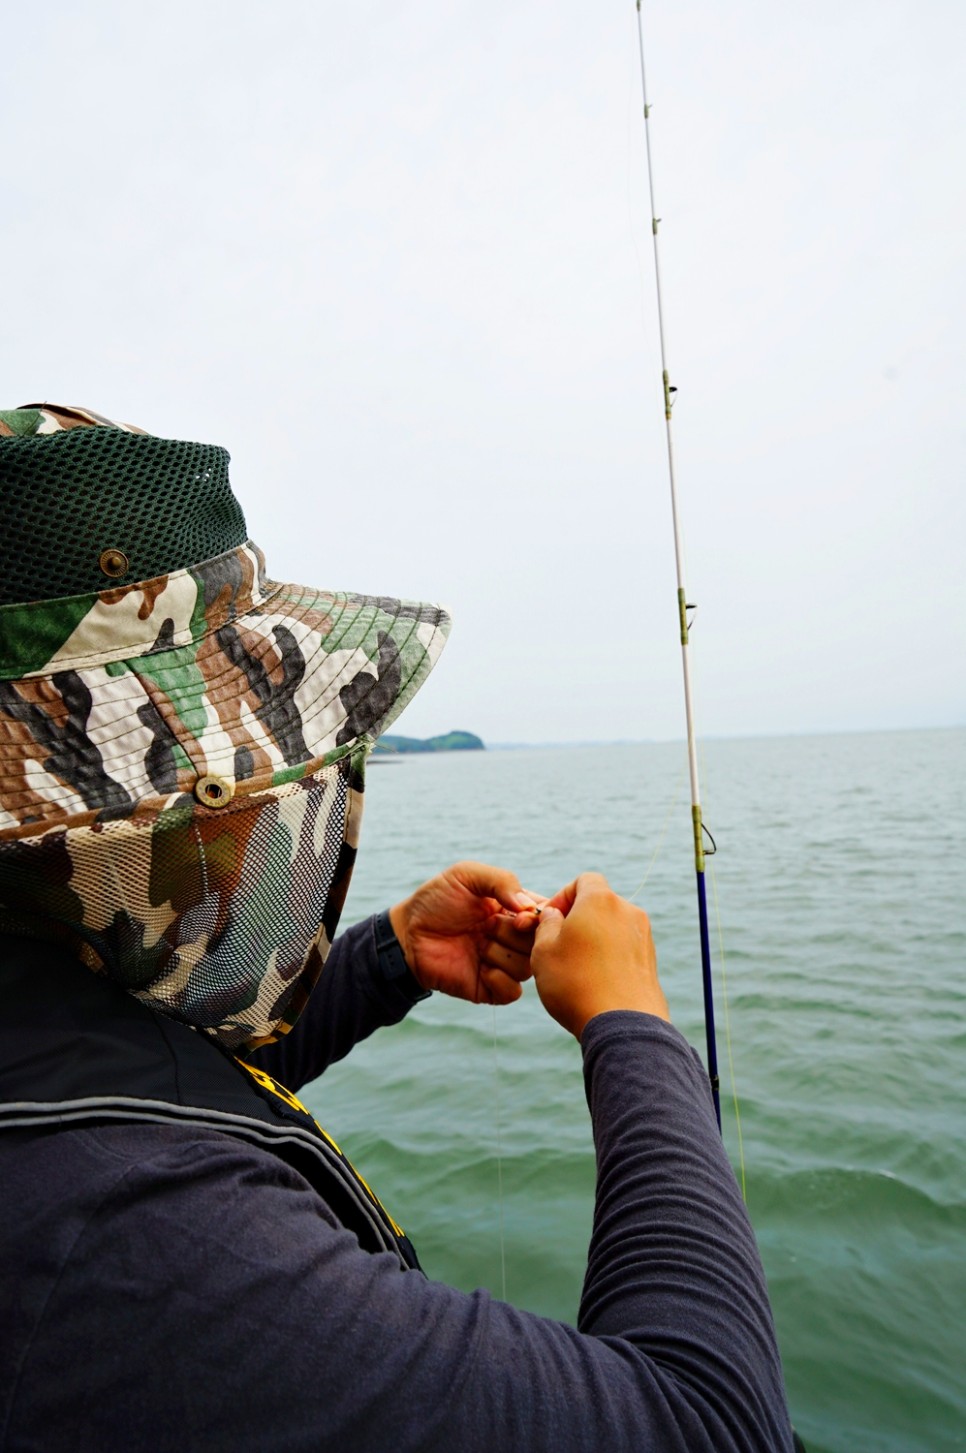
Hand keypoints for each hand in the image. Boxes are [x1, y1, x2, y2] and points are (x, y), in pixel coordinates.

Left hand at [389, 862, 543, 1004]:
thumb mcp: (466, 875)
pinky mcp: (489, 988)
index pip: (546, 916)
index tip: (519, 916)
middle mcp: (512, 938)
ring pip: (527, 967)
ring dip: (503, 955)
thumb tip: (529, 908)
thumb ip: (502, 881)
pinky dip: (500, 980)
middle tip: (488, 927)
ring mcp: (502, 963)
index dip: (539, 919)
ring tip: (479, 945)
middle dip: (515, 935)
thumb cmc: (435, 901)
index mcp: (513, 910)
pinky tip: (481, 967)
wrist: (407, 934)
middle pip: (540, 944)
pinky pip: (513, 992)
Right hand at [531, 872, 668, 1038]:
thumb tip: (555, 915)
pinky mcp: (650, 960)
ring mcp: (643, 936)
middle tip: (559, 945)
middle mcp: (627, 911)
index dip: (564, 895)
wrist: (622, 1024)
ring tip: (576, 967)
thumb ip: (546, 923)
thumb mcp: (544, 950)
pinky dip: (610, 956)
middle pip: (600, 903)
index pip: (584, 880)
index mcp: (600, 901)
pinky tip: (595, 981)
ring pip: (612, 926)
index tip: (551, 920)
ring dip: (594, 939)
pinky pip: (625, 947)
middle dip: (578, 919)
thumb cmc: (576, 983)